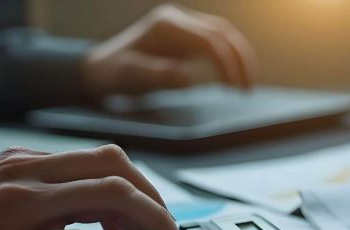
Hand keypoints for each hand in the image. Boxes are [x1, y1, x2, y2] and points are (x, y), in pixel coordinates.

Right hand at [0, 145, 191, 229]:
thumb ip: (26, 200)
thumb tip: (72, 224)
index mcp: (20, 165)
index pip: (101, 160)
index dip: (138, 186)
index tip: (151, 217)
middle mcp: (24, 177)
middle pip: (115, 170)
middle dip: (157, 201)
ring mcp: (17, 209)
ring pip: (108, 198)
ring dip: (152, 226)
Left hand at [81, 4, 256, 95]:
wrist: (102, 69)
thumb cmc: (115, 74)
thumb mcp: (131, 76)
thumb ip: (157, 74)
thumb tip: (187, 76)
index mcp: (168, 25)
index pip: (209, 40)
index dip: (227, 63)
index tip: (235, 87)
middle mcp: (178, 20)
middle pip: (222, 33)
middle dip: (240, 60)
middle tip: (247, 88)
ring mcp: (183, 27)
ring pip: (223, 35)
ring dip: (239, 58)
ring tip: (246, 86)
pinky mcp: (186, 38)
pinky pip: (215, 44)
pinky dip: (229, 60)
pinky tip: (234, 79)